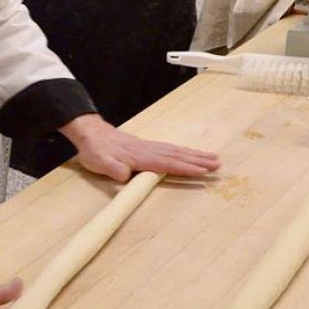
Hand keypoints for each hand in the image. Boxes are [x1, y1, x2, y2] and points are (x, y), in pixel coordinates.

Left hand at [60, 114, 219, 183]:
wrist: (90, 133)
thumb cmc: (95, 150)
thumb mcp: (98, 162)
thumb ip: (113, 168)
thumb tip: (125, 175)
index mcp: (140, 157)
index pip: (167, 163)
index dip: (185, 167)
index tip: (203, 170)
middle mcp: (148, 150)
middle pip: (178, 155)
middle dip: (198, 160)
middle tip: (218, 164)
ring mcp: (148, 147)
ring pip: (176, 150)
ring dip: (195, 155)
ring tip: (213, 157)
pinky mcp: (146, 147)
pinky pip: (170, 148)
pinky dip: (183, 151)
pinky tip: (191, 153)